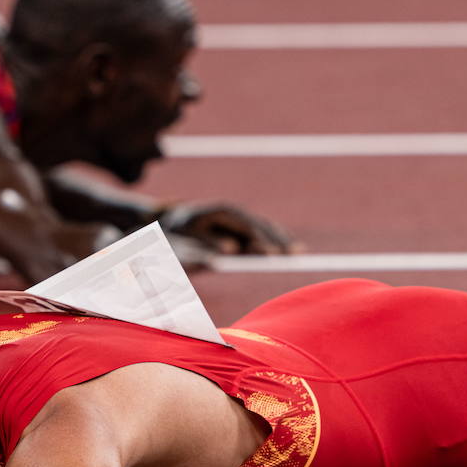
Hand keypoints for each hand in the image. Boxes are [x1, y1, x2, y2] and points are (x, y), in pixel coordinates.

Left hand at [159, 203, 297, 254]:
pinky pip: (262, 229)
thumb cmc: (175, 235)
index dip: (262, 241)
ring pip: (265, 226)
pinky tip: (288, 247)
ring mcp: (239, 217)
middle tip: (296, 254)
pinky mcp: (240, 225)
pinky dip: (276, 238)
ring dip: (281, 238)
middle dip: (278, 240)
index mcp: (222, 212)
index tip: (275, 254)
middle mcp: (234, 211)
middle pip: (261, 225)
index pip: (248, 227)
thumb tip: (232, 250)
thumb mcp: (185, 240)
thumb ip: (207, 245)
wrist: (167, 224)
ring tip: (299, 252)